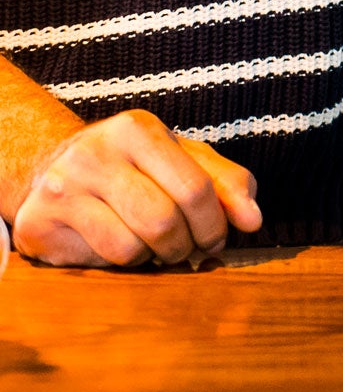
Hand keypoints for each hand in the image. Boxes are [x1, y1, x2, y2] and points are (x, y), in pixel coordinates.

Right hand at [12, 110, 261, 267]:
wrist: (54, 169)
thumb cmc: (136, 166)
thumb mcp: (184, 160)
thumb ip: (228, 183)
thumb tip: (254, 220)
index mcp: (138, 128)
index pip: (194, 188)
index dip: (215, 224)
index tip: (217, 238)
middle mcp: (95, 152)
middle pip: (163, 221)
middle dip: (187, 246)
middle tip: (189, 249)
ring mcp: (62, 188)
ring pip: (132, 247)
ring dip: (155, 257)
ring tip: (156, 245)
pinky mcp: (40, 223)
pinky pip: (101, 259)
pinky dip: (124, 263)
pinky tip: (122, 245)